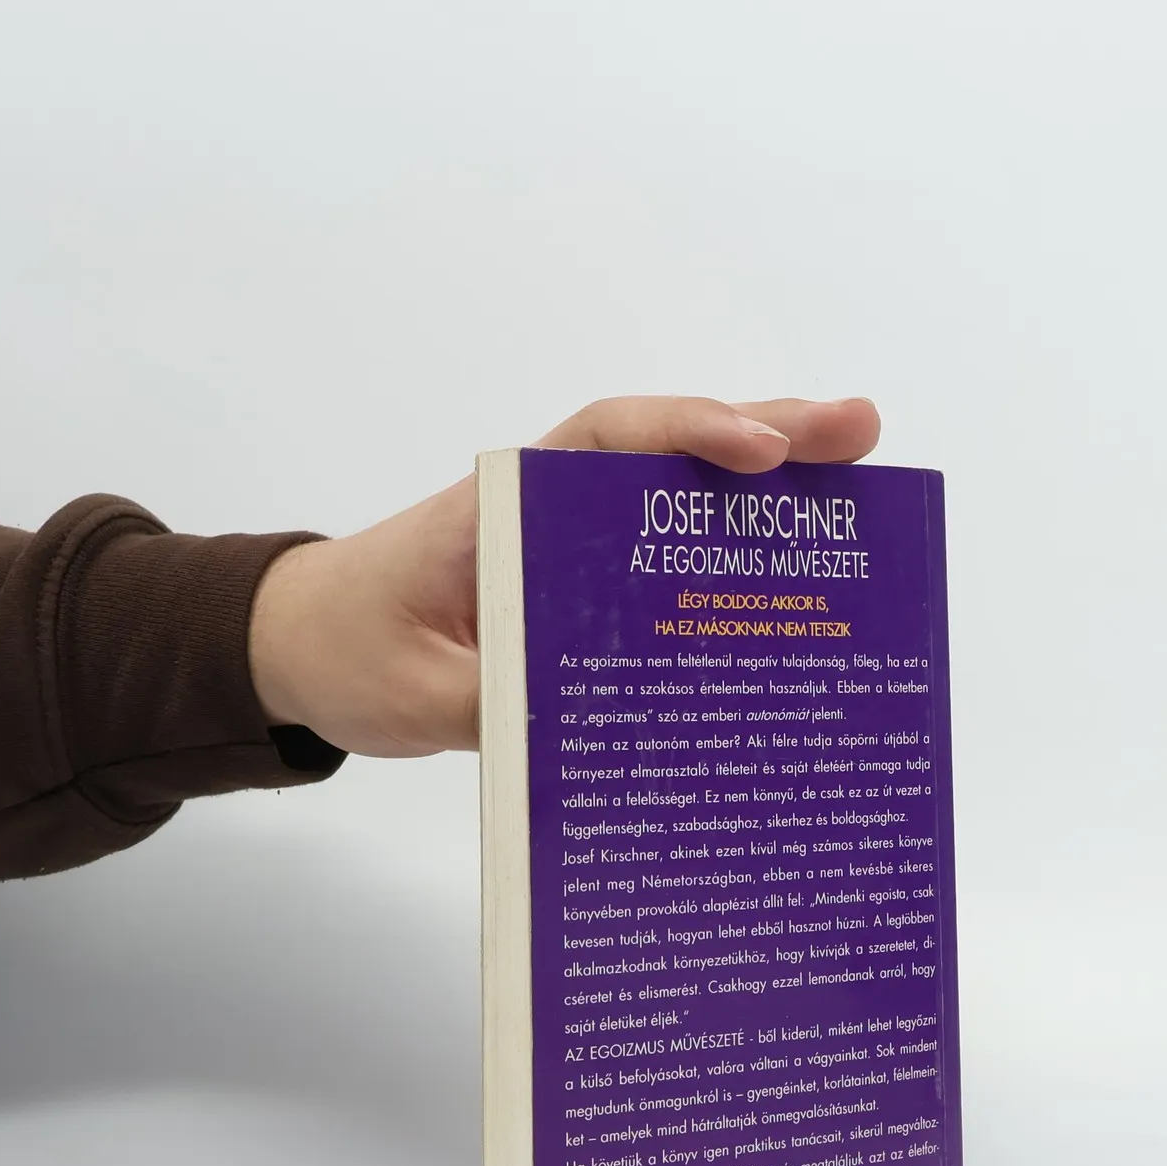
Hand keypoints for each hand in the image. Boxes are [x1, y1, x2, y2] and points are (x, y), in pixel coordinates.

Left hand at [247, 394, 880, 756]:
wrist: (300, 651)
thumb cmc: (348, 651)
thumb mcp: (414, 694)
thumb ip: (503, 707)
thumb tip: (609, 736)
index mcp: (504, 504)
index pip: (607, 440)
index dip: (690, 436)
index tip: (759, 454)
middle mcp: (551, 505)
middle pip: (672, 451)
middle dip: (772, 436)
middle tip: (864, 429)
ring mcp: (574, 543)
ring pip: (684, 498)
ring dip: (773, 487)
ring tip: (865, 479)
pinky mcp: (584, 588)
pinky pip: (672, 558)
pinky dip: (738, 552)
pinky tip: (802, 569)